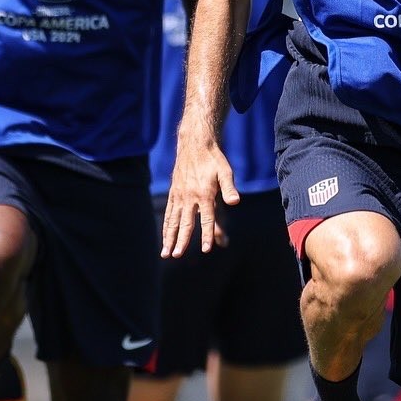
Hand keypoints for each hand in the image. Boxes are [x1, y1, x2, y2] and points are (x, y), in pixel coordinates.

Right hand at [161, 133, 238, 257]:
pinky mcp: (174, 193)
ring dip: (169, 238)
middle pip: (185, 223)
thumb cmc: (214, 160)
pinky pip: (169, 213)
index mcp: (204, 193)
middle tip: (176, 256)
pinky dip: (166, 227)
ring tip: (165, 254)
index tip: (206, 249)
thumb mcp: (225, 171)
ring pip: (173, 221)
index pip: (207, 218)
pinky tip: (165, 238)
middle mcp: (190, 196)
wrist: (194, 144)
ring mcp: (179, 195)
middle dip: (181, 241)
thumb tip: (235, 202)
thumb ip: (229, 188)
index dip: (207, 234)